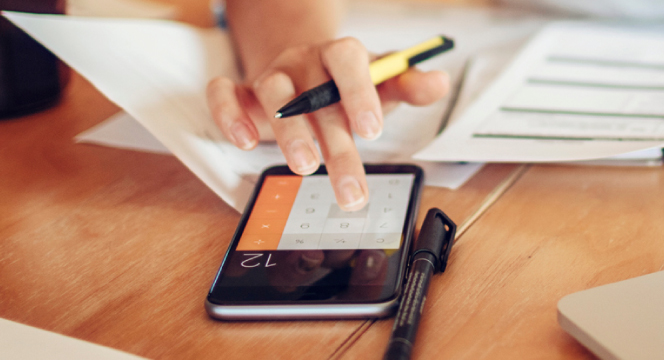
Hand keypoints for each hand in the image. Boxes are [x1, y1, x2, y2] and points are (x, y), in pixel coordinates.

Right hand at [206, 37, 449, 210]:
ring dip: (288, 133)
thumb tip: (440, 81)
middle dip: (335, 145)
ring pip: (272, 94)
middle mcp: (303, 62)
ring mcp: (271, 75)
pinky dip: (229, 114)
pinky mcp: (241, 93)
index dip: (359, 92)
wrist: (305, 73)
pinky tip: (244, 142)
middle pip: (316, 95)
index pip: (348, 59)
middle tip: (351, 188)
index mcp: (339, 55)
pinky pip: (223, 93)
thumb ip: (408, 85)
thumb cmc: (347, 86)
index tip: (372, 131)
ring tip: (306, 167)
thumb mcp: (382, 86)